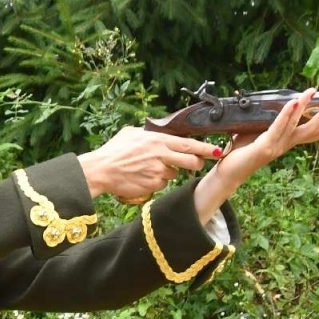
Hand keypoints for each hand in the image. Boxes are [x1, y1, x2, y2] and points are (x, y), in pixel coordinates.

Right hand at [77, 128, 222, 203]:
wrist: (101, 170)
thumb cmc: (113, 151)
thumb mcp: (131, 134)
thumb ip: (150, 134)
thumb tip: (160, 133)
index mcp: (158, 140)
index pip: (189, 144)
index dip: (205, 148)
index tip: (217, 151)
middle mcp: (161, 155)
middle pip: (191, 162)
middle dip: (196, 164)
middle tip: (194, 164)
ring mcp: (158, 172)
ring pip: (175, 174)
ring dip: (169, 172)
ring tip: (149, 169)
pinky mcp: (154, 185)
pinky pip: (163, 184)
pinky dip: (157, 181)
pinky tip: (143, 177)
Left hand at [216, 89, 318, 183]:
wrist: (228, 173)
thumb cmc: (239, 154)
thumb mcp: (253, 135)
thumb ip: (262, 124)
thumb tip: (264, 108)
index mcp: (283, 143)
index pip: (306, 136)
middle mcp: (283, 145)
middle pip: (307, 130)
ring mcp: (276, 146)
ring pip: (295, 124)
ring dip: (304, 107)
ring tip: (312, 93)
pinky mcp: (265, 146)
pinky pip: (278, 126)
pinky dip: (286, 114)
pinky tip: (293, 103)